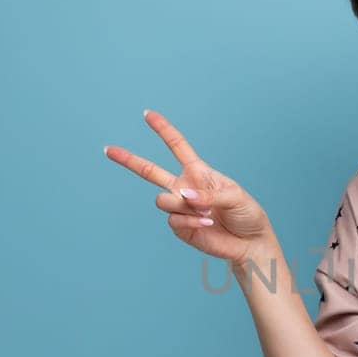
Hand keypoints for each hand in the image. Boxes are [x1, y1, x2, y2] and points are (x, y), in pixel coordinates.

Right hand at [104, 109, 272, 266]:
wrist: (249, 242)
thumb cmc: (246, 213)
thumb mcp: (234, 196)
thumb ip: (208, 194)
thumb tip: (183, 196)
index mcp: (198, 172)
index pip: (177, 147)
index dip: (163, 130)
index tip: (148, 114)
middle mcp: (185, 187)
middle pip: (150, 171)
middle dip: (128, 160)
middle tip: (108, 149)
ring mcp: (181, 208)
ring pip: (163, 201)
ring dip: (183, 206)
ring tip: (207, 213)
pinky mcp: (180, 228)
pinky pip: (173, 221)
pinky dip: (190, 222)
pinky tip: (206, 224)